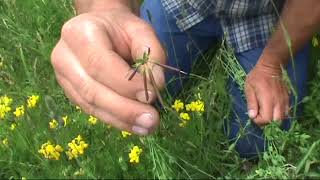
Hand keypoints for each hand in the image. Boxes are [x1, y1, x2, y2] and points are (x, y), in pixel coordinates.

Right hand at [51, 9, 165, 134]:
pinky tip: (134, 125)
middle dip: (125, 109)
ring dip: (121, 120)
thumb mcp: (141, 31)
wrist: (101, 29)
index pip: (100, 64)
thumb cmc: (122, 29)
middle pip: (92, 90)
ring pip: (91, 105)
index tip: (151, 96)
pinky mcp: (71, 93)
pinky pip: (92, 111)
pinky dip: (116, 120)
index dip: (125, 84)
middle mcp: (64, 57)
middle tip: (152, 121)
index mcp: (79, 33)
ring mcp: (64, 78)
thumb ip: (152, 54)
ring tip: (148, 127)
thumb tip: (156, 85)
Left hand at [245, 61, 289, 125]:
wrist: (270, 67)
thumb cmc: (256, 77)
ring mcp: (284, 100)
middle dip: (266, 122)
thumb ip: (251, 103)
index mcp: (267, 100)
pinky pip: (286, 111)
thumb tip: (252, 116)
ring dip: (273, 119)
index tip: (253, 116)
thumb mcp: (249, 89)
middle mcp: (278, 102)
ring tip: (264, 112)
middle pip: (276, 121)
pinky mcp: (287, 98)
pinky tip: (272, 109)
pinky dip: (279, 114)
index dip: (258, 121)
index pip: (266, 119)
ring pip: (282, 117)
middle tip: (258, 116)